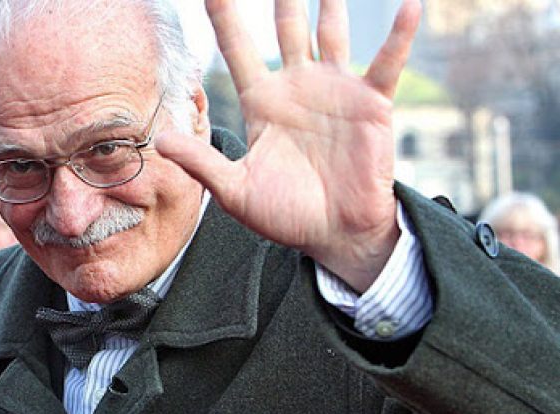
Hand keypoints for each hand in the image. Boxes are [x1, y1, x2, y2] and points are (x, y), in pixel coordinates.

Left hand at [157, 0, 420, 291]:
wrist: (335, 236)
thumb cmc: (285, 215)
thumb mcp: (235, 190)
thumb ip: (201, 161)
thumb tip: (160, 140)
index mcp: (262, 102)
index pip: (237, 48)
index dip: (224, 15)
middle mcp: (297, 87)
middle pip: (286, 28)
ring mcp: (335, 90)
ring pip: (331, 32)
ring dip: (331, 3)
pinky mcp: (371, 103)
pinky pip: (386, 62)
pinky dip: (399, 35)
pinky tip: (409, 6)